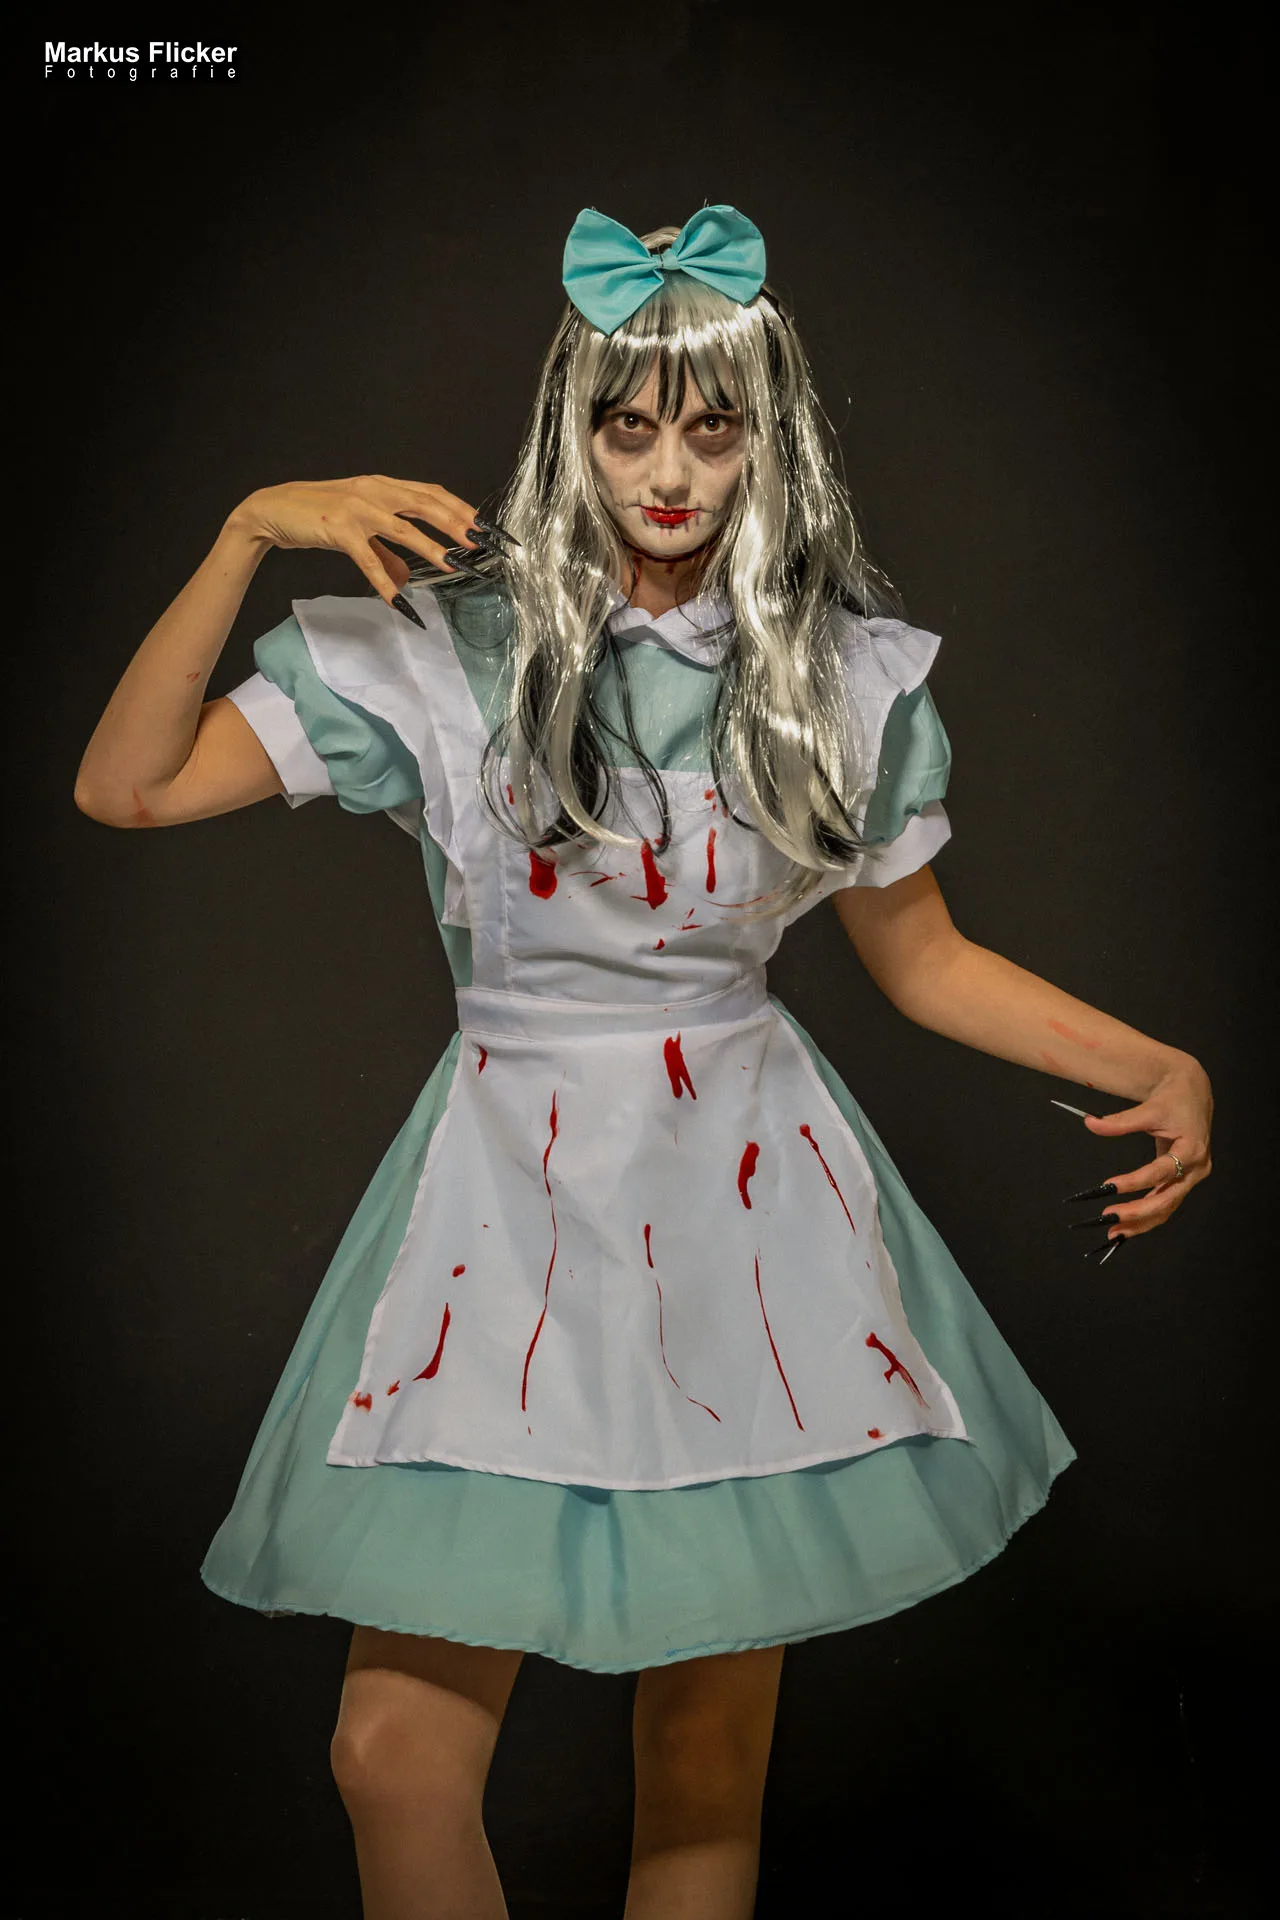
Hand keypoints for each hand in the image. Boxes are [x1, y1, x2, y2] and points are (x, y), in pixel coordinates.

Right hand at [227, 476, 484, 610]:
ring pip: (404, 528)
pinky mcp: (338, 530)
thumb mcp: (358, 529)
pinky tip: (399, 600)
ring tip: (454, 566)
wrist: (274, 510)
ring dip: (431, 549)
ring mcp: (356, 508)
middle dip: (456, 524)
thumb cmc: (318, 515)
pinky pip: (368, 559)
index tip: (483, 525)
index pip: (429, 492)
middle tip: (480, 543)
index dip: (458, 507)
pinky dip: (384, 581)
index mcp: (382, 485)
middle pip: (425, 505)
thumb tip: (408, 580)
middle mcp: (373, 491)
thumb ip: (385, 551)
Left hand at [1081, 1056, 1213, 1242]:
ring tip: (1114, 1232)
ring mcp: (1192, 1177)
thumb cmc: (1174, 1100)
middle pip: (1168, 1199)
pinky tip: (1127, 1224)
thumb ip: (1120, 1121)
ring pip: (1167, 1207)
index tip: (1109, 1186)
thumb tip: (1091, 1124)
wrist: (1193, 1094)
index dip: (1134, 1181)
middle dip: (1138, 1212)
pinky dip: (1147, 1214)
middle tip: (1109, 1219)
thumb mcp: (1149, 1108)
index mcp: (1192, 1149)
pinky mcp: (1184, 1180)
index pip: (1160, 1171)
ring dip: (1141, 1221)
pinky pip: (1166, 1202)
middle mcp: (1196, 1168)